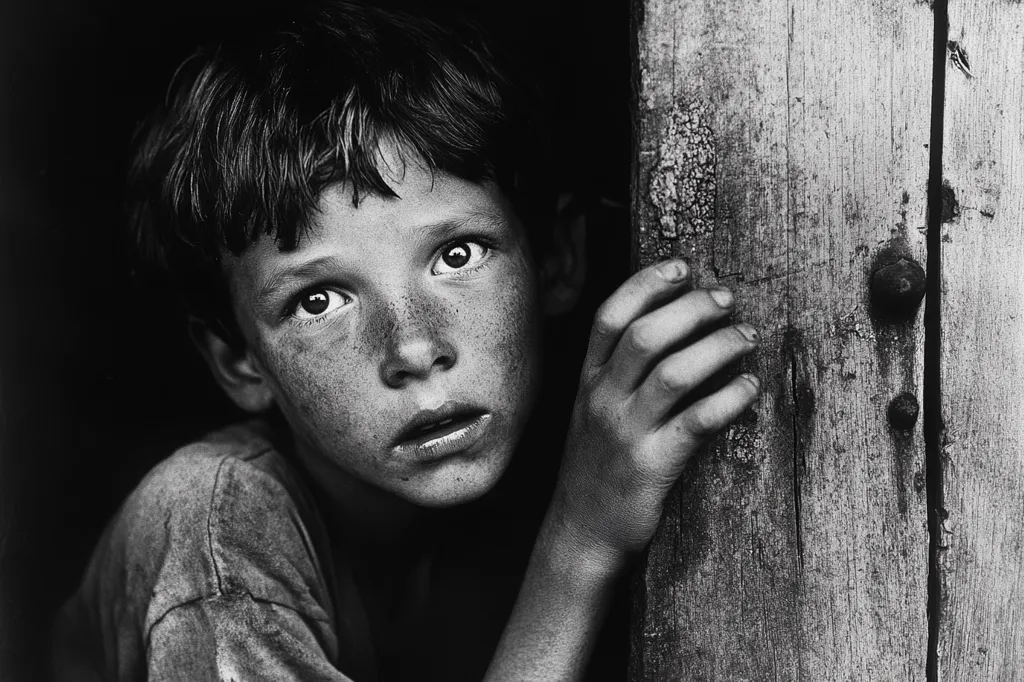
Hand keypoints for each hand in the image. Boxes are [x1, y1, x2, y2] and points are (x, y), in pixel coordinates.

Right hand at [554, 259, 759, 562]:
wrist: (582, 531)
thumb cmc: (598, 465)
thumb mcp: (593, 411)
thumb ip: (617, 371)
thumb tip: (671, 325)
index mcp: (587, 381)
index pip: (609, 317)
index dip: (645, 284)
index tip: (681, 266)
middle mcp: (602, 399)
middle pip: (646, 336)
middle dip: (691, 308)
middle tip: (727, 300)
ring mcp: (626, 432)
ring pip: (675, 373)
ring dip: (718, 348)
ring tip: (747, 338)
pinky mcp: (653, 465)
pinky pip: (697, 422)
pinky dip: (729, 398)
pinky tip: (751, 388)